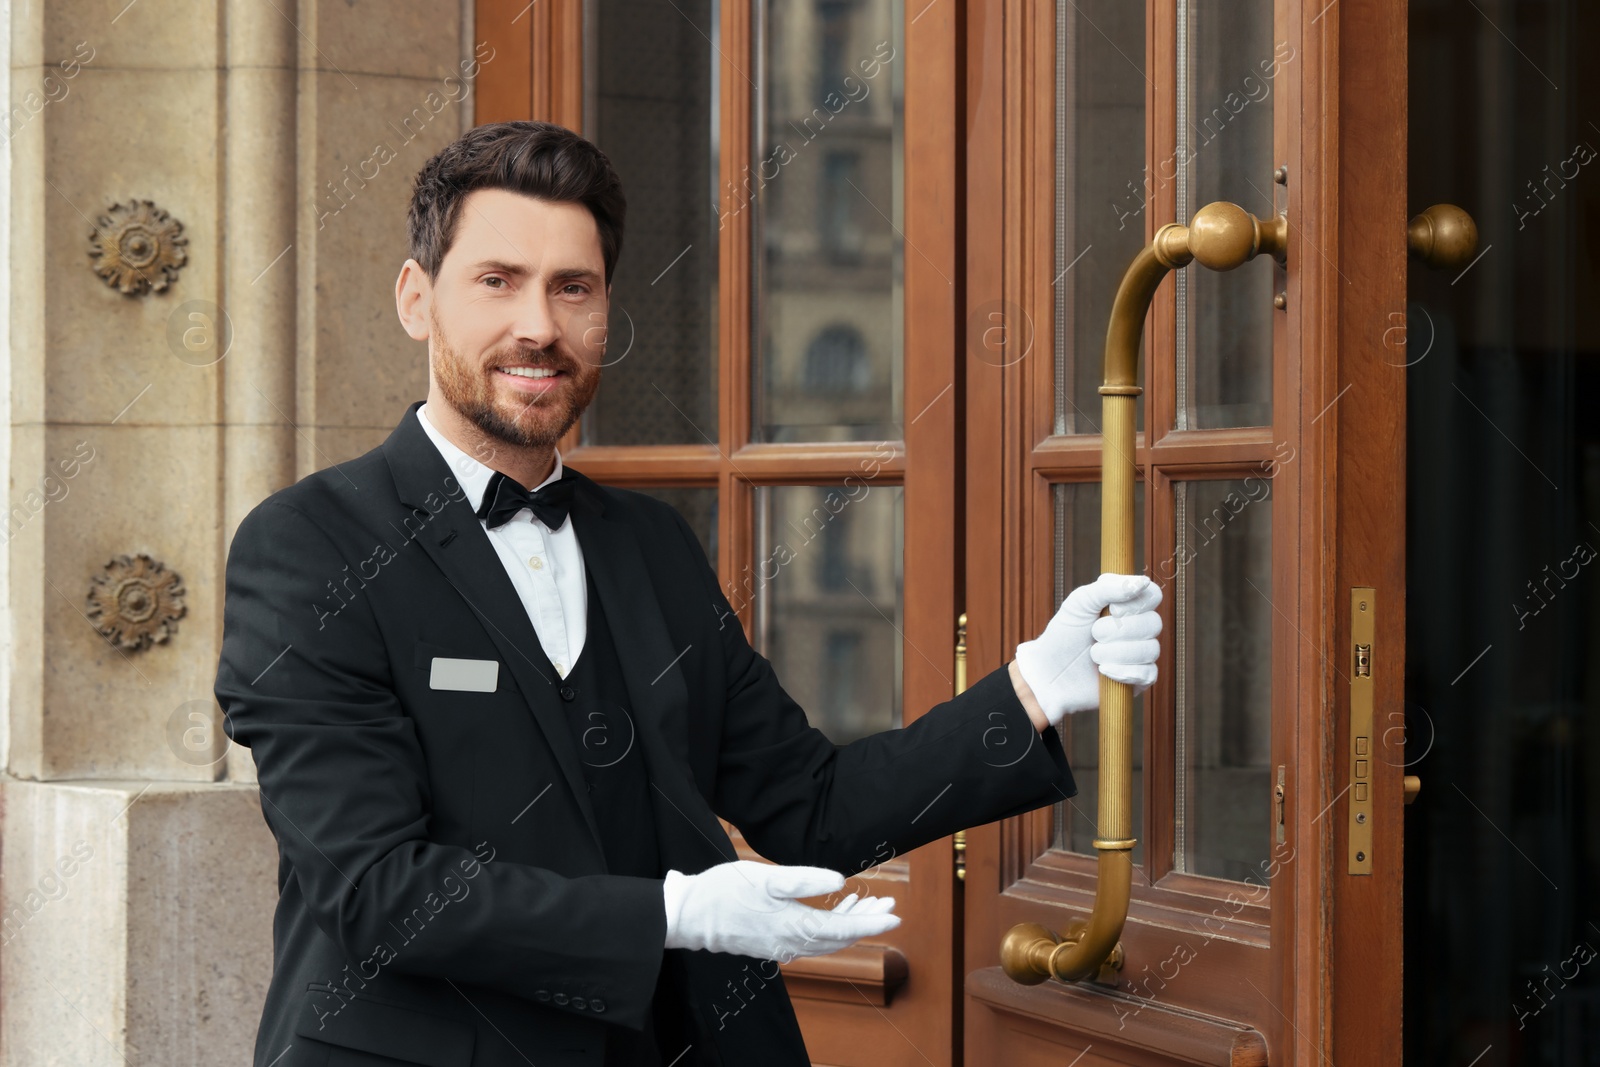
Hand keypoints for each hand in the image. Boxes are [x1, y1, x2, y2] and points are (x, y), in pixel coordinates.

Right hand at [662, 860, 899, 959]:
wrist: (690, 915)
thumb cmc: (725, 891)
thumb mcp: (767, 877)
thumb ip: (805, 879)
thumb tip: (840, 881)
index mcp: (795, 927)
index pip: (844, 928)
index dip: (872, 922)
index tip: (895, 917)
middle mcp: (792, 943)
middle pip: (841, 937)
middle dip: (867, 922)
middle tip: (889, 906)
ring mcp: (782, 946)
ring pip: (827, 940)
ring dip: (850, 924)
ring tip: (869, 905)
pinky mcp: (772, 942)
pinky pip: (812, 939)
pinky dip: (829, 926)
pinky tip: (832, 909)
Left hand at [1012, 572, 1161, 726]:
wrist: (1050, 671)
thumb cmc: (1065, 633)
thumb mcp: (1080, 602)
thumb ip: (1109, 587)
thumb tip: (1144, 582)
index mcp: (1128, 605)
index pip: (1153, 596)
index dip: (1136, 603)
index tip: (1112, 609)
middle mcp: (1139, 629)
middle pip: (1153, 623)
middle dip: (1119, 630)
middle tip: (1094, 633)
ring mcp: (1141, 655)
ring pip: (1150, 649)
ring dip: (1116, 652)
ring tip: (1093, 654)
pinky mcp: (1138, 680)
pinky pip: (1148, 674)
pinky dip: (1124, 672)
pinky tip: (1104, 671)